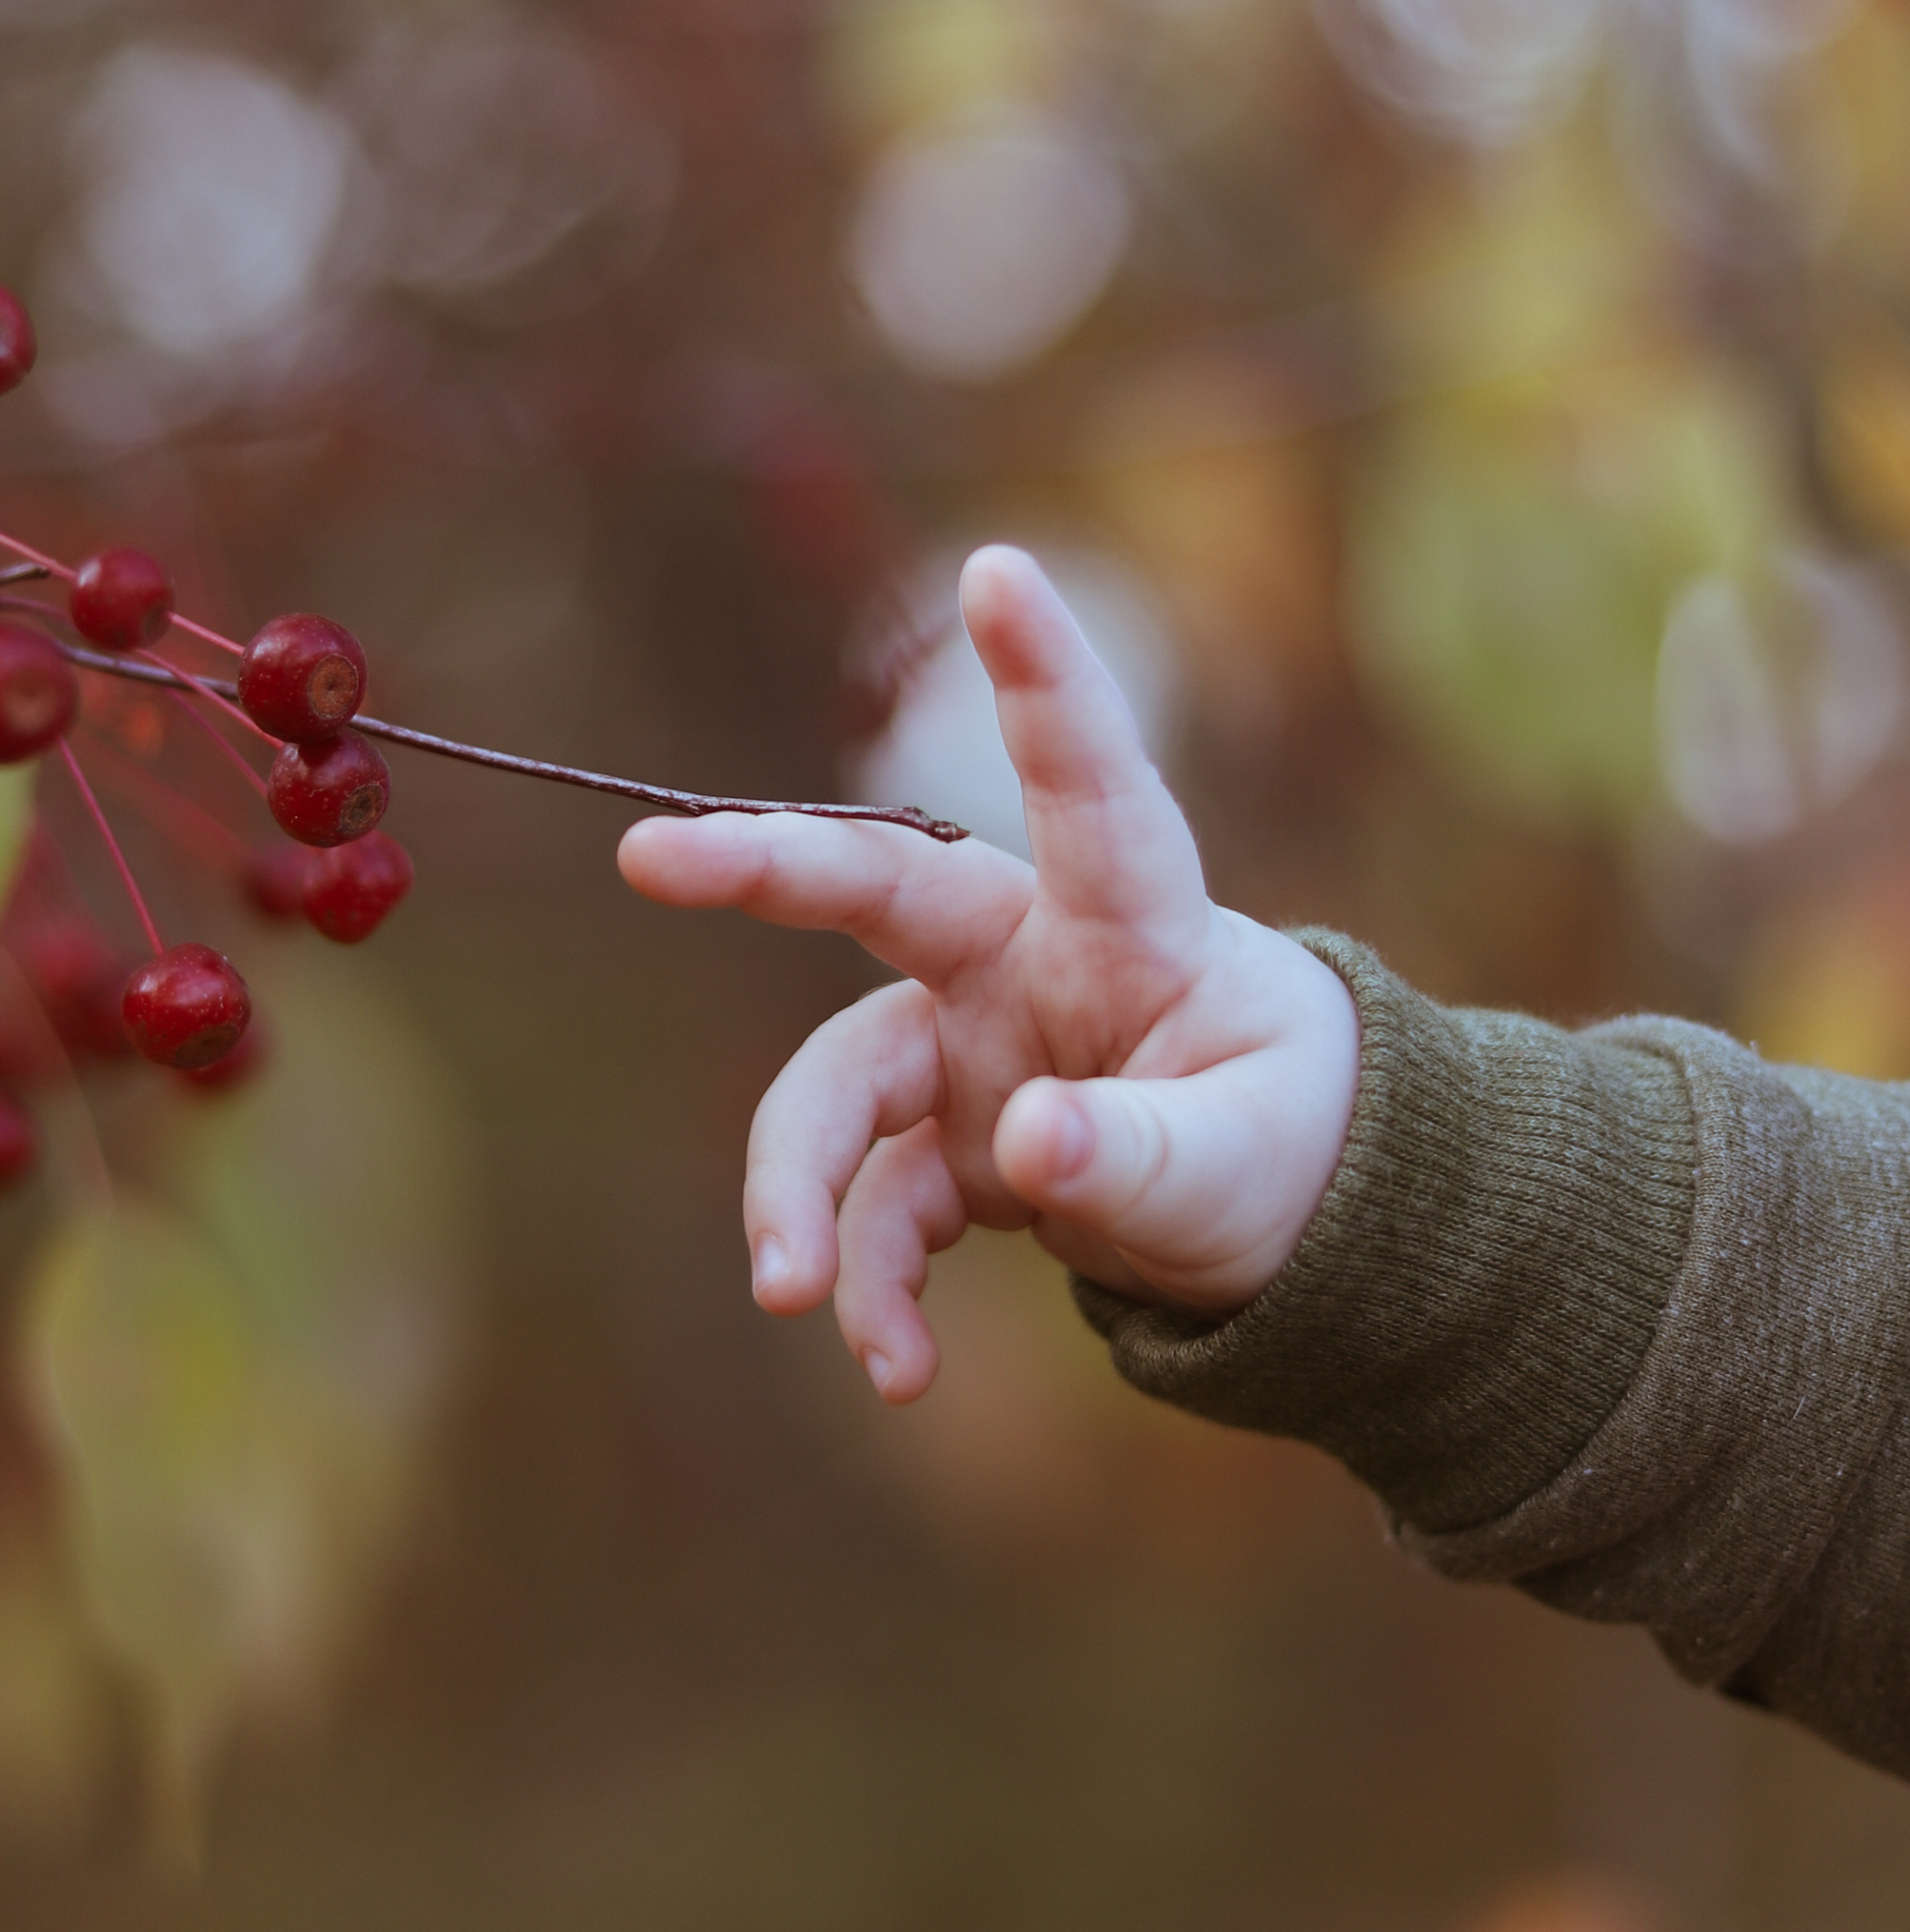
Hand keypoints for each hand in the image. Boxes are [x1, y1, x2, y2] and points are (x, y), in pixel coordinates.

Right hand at [617, 545, 1359, 1402]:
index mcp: (1126, 924)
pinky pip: (869, 1209)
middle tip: (649, 858)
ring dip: (800, 1192)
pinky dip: (867, 1286)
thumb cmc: (1282, 1144)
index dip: (1045, 681)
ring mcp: (966, 1047)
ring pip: (838, 1090)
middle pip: (874, 889)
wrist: (1264, 1219)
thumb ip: (1146, 1156)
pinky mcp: (939, 1141)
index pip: (1090, 785)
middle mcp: (1021, 962)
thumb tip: (1022, 1151)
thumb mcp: (1244, 1165)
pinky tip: (890, 1364)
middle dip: (764, 868)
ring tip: (797, 1299)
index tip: (999, 567)